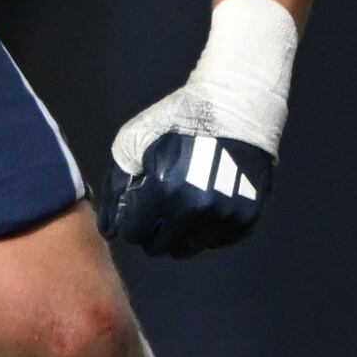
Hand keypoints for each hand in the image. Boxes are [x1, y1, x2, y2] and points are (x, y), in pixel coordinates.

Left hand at [94, 0, 294, 258]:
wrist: (236, 107)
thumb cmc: (177, 121)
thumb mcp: (134, 142)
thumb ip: (117, 186)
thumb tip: (110, 229)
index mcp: (165, 188)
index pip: (132, 233)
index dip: (128, 221)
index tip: (133, 207)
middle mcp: (197, 208)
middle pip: (159, 246)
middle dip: (149, 230)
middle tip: (154, 209)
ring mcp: (225, 215)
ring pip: (188, 249)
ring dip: (176, 235)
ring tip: (177, 209)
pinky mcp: (247, 217)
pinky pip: (216, 242)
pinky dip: (204, 232)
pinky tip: (201, 209)